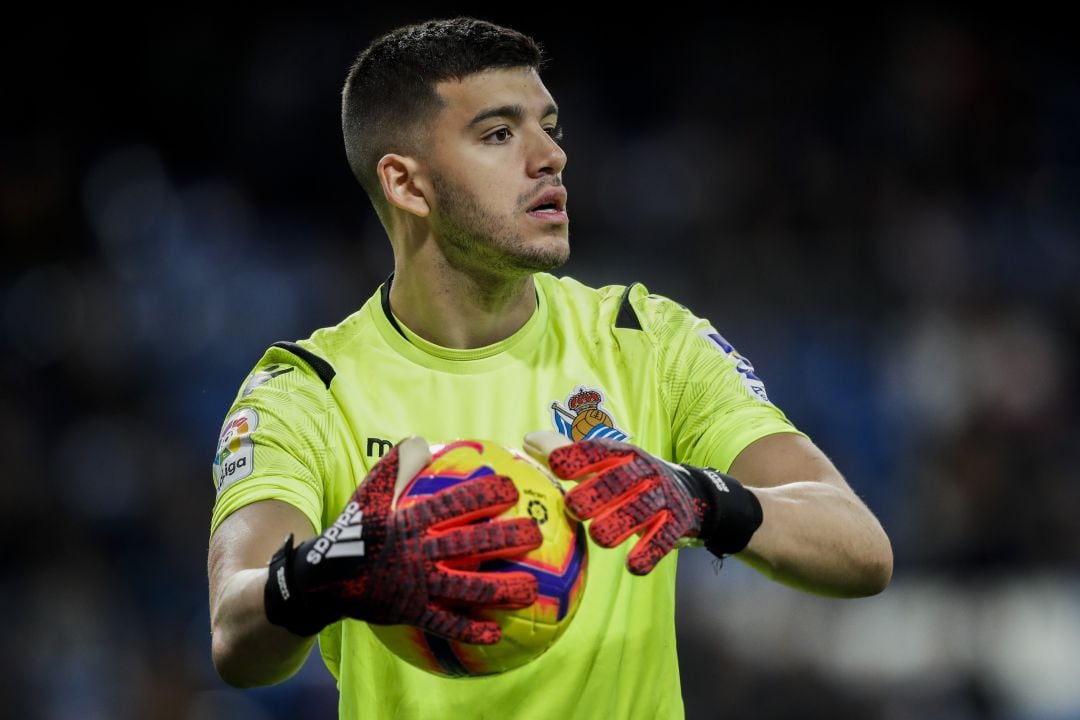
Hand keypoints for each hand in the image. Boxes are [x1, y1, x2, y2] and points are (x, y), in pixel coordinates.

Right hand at [264, 436, 542, 642]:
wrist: (324, 578)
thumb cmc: (355, 530)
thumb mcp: (370, 493)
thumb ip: (397, 466)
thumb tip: (420, 440)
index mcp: (410, 521)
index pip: (453, 503)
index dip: (483, 494)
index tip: (512, 488)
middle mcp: (418, 553)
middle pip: (469, 546)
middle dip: (506, 540)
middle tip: (536, 535)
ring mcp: (416, 585)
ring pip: (466, 587)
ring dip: (500, 589)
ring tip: (532, 590)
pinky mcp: (411, 613)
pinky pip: (445, 624)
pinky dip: (470, 631)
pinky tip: (496, 634)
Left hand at [524, 432, 761, 575]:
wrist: (690, 493)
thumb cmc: (631, 477)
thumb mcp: (607, 460)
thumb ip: (567, 453)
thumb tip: (528, 442)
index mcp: (622, 453)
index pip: (599, 450)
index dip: (578, 457)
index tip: (556, 466)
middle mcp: (644, 471)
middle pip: (620, 480)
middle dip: (597, 493)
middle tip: (574, 507)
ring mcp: (662, 497)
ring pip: (641, 511)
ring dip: (620, 524)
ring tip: (600, 537)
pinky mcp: (677, 524)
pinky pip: (663, 540)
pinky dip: (648, 554)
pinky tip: (632, 567)